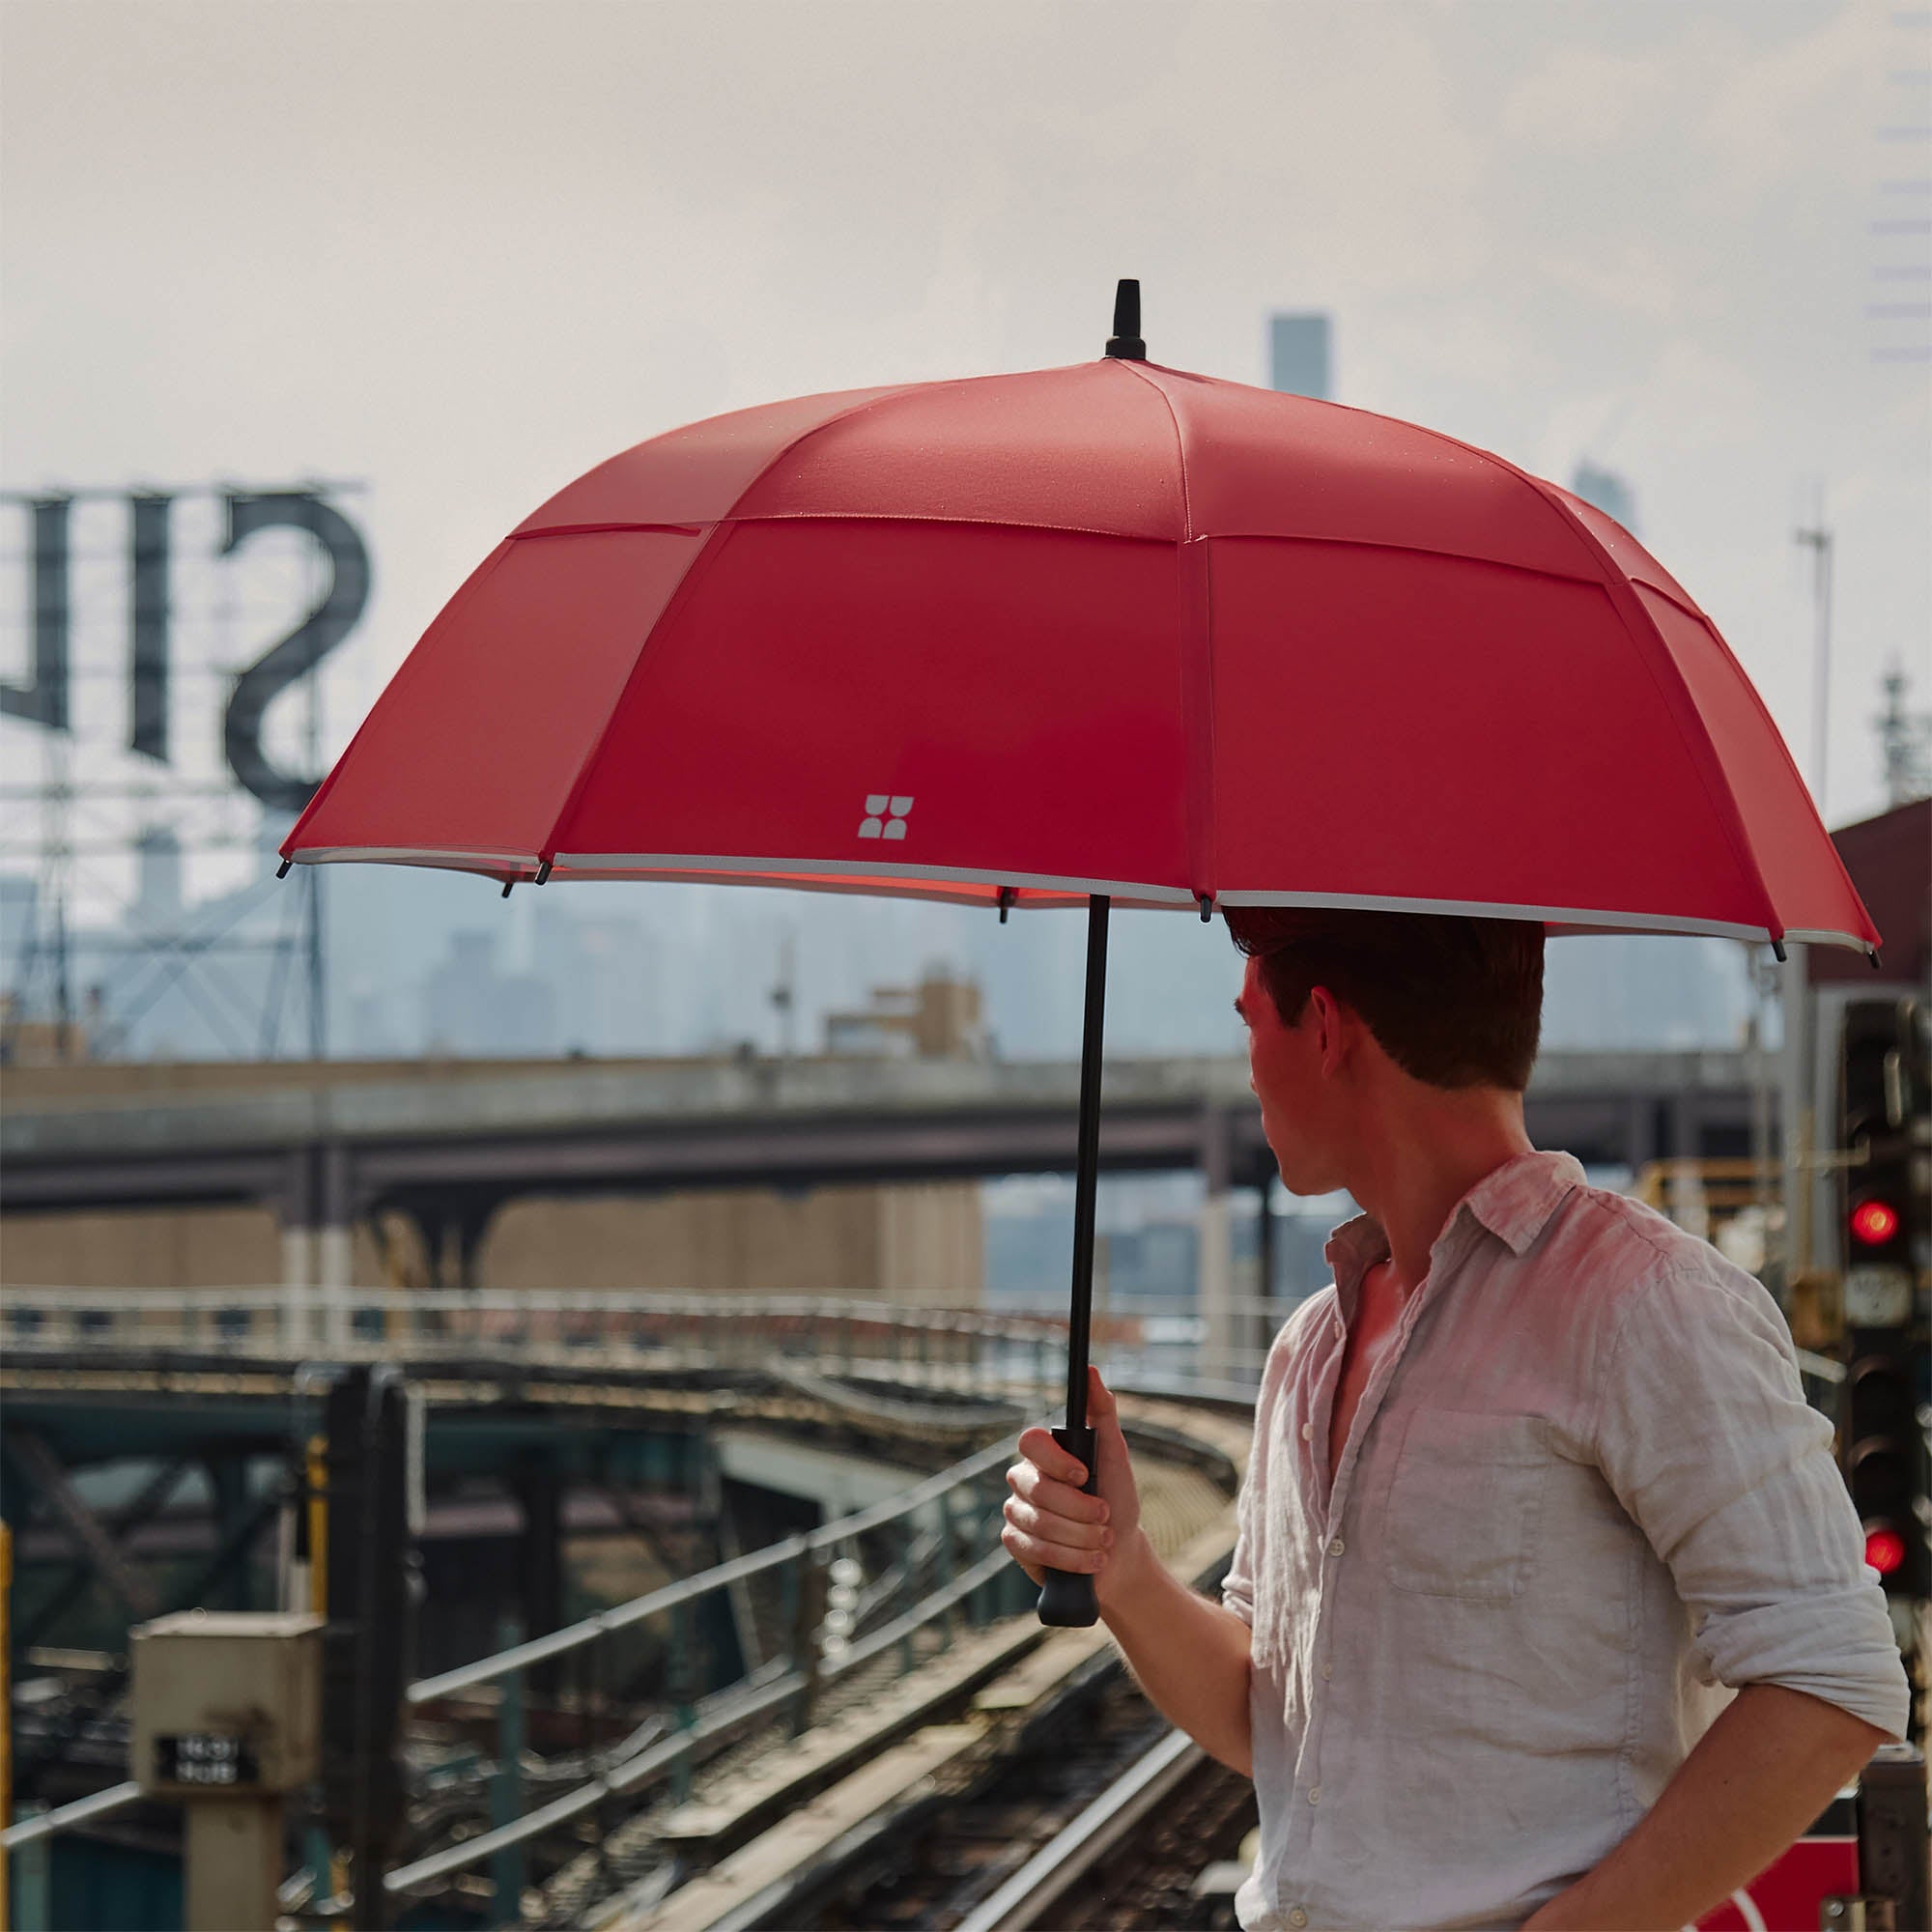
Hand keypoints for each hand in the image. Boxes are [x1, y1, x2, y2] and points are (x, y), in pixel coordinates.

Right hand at [1002, 1367, 1147, 1606]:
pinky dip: (1070, 1558)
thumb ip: (1102, 1412)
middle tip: (1105, 1516)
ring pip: (1039, 1523)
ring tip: (1103, 1542)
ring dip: (1081, 1537)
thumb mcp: (1115, 1454)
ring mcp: (1016, 1511)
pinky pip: (1034, 1548)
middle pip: (1040, 1489)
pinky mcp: (1015, 1543)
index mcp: (1044, 1454)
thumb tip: (1090, 1372)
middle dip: (1081, 1510)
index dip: (1056, 1460)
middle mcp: (1024, 1479)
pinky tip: (1090, 1560)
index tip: (1085, 1475)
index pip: (1030, 1442)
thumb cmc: (1117, 1499)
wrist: (1119, 1555)